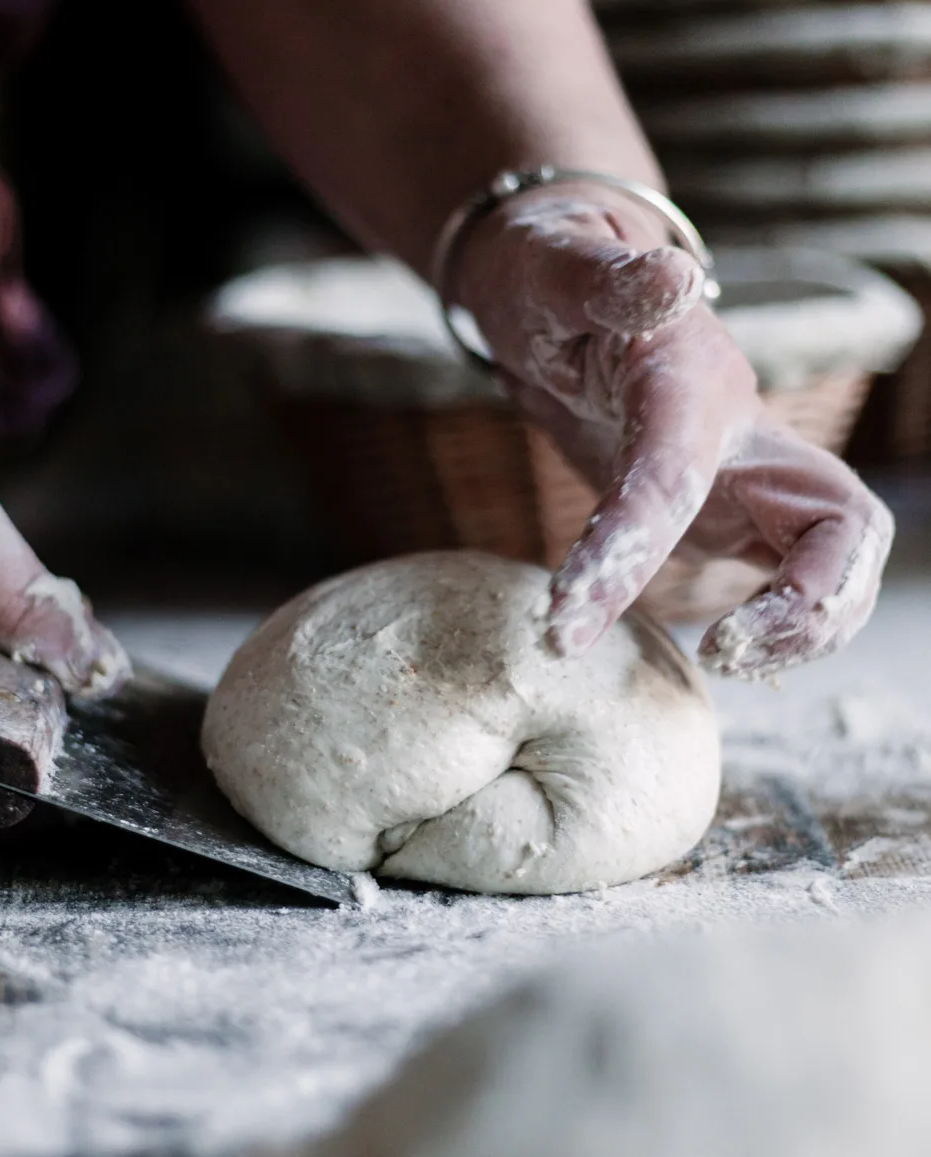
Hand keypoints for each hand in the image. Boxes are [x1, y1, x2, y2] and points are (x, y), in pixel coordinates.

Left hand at [454, 188, 893, 678]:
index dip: (631, 552)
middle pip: (838, 524)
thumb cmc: (547, 274)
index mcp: (687, 383)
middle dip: (806, 605)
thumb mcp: (553, 267)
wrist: (564, 288)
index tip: (568, 621)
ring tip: (723, 660)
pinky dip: (781, 624)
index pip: (674, 478)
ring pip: (833, 559)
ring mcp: (744, 472)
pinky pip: (788, 574)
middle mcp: (739, 433)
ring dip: (803, 629)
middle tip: (720, 655)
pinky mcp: (733, 504)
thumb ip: (603, 278)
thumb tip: (671, 274)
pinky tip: (729, 650)